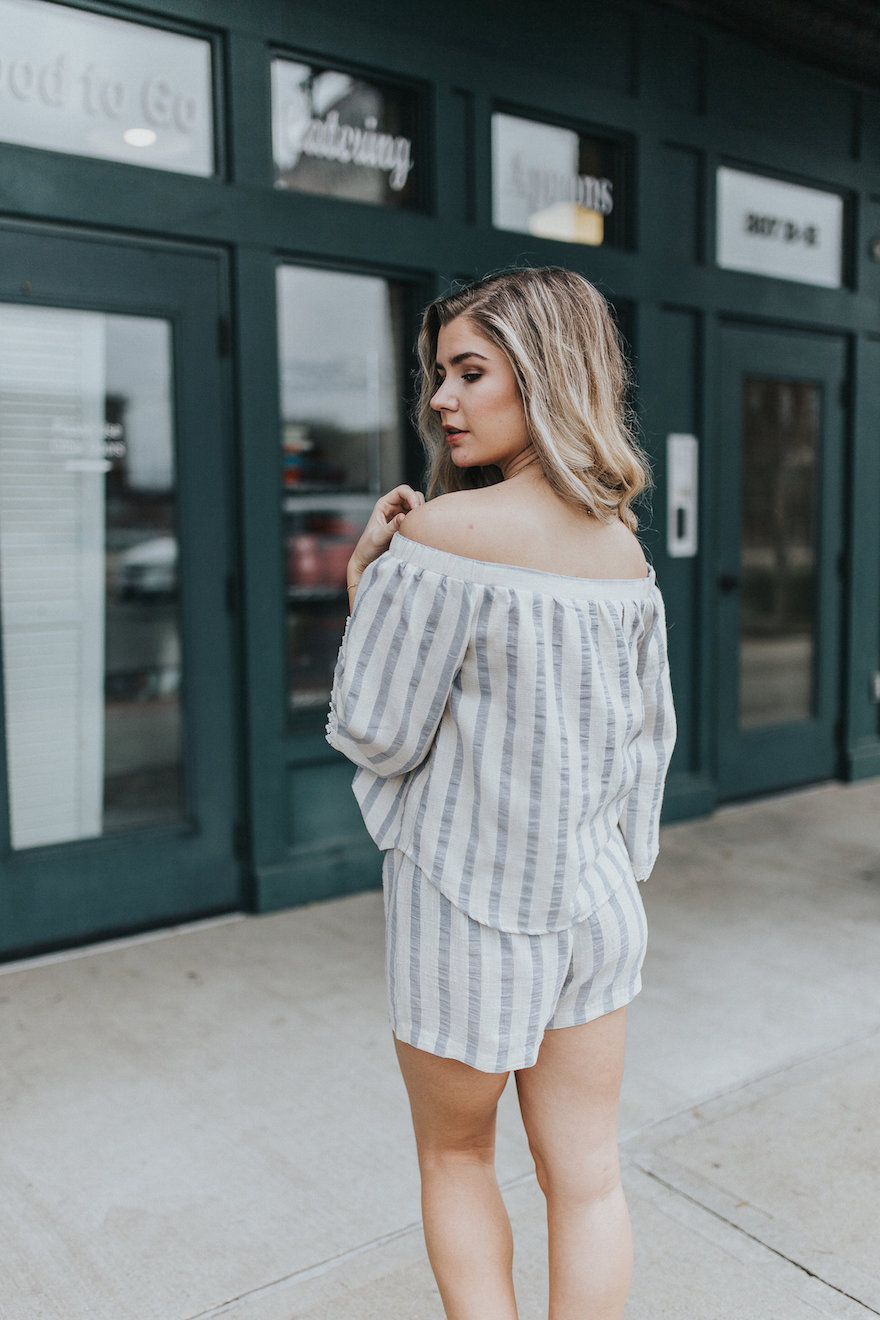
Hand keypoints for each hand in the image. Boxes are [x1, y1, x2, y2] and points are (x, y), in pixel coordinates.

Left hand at [347, 485, 424, 601]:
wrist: (368, 560)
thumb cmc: (368, 547)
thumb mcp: (379, 537)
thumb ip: (391, 527)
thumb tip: (403, 517)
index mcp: (384, 504)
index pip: (402, 490)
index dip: (411, 496)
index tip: (416, 508)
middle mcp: (394, 507)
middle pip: (414, 496)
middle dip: (419, 505)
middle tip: (418, 520)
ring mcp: (401, 516)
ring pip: (418, 508)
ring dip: (420, 515)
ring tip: (416, 528)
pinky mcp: (407, 526)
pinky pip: (418, 520)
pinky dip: (421, 523)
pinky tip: (418, 533)